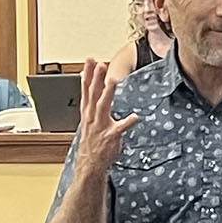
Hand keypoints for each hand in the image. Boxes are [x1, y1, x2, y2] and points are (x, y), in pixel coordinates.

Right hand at [74, 58, 140, 176]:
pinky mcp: (110, 136)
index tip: (89, 60)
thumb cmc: (93, 140)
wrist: (91, 163)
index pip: (86, 89)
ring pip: (103, 106)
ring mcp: (100, 126)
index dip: (87, 74)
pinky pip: (120, 128)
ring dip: (108, 93)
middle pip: (93, 94)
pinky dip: (127, 122)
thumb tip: (93, 86)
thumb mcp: (89, 119)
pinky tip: (135, 116)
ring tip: (113, 81)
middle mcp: (92, 116)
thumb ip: (93, 103)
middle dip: (96, 78)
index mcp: (87, 111)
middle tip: (99, 64)